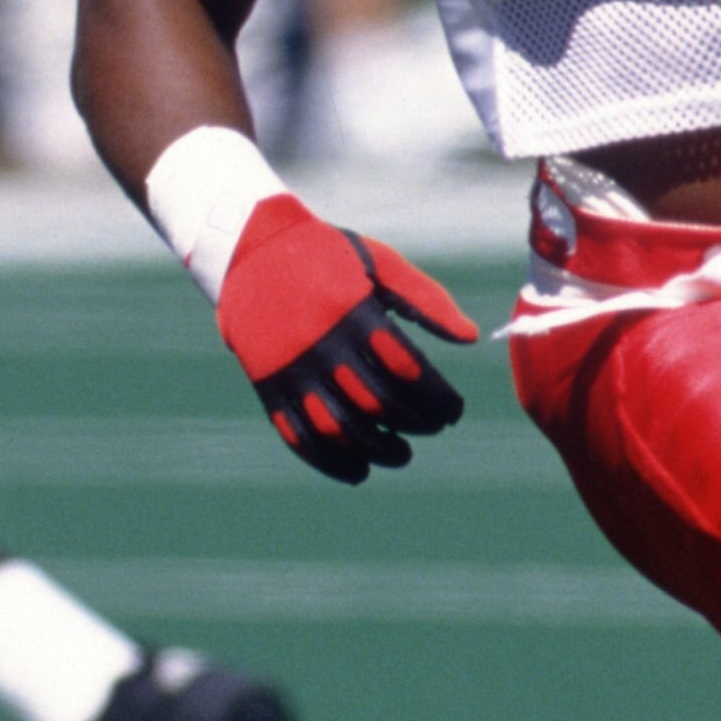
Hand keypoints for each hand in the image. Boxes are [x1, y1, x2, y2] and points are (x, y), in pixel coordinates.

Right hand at [216, 196, 478, 482]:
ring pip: (338, 428)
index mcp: (353, 312)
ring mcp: (291, 369)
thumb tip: (470, 338)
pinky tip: (358, 470)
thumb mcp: (379, 263)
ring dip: (377, 450)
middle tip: (434, 428)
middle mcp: (321, 344)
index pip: (406, 369)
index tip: (454, 411)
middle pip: (377, 403)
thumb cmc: (329, 257)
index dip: (436, 398)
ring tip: (402, 454)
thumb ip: (426, 299)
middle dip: (415, 424)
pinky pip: (298, 436)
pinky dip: (330, 461)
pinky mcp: (267, 386)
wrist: (251, 250)